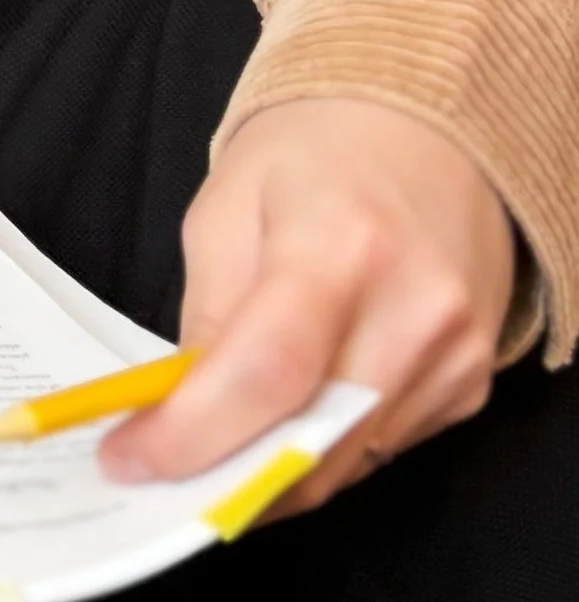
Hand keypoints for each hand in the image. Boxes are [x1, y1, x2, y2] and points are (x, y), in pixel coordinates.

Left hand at [100, 95, 513, 516]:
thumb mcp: (226, 208)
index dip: (193, 434)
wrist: (426, 128)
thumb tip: (179, 414)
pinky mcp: (472, 384)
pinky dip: (325, 445)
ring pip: (344, 464)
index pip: (267, 373)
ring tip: (220, 437)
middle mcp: (413, 309)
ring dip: (273, 466)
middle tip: (163, 473)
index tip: (130, 461)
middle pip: (310, 442)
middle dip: (225, 472)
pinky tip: (296, 405)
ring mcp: (455, 354)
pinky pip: (380, 449)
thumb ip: (206, 314)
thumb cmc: (313, 154)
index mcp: (340, 244)